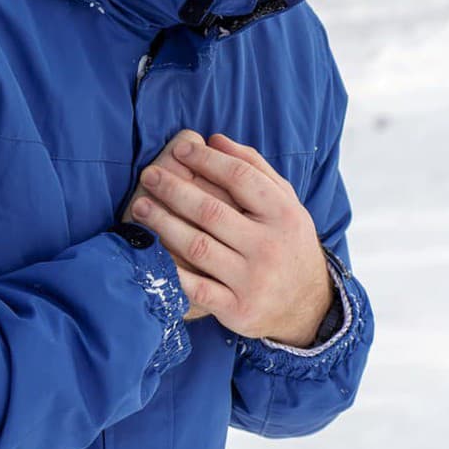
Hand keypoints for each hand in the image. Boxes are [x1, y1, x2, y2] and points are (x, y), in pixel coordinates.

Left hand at [128, 133, 333, 346]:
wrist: (307, 304)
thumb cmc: (287, 242)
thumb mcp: (285, 202)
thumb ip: (255, 168)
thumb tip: (215, 139)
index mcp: (284, 213)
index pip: (240, 177)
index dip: (206, 160)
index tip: (180, 149)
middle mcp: (269, 245)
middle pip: (211, 211)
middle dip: (175, 190)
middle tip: (150, 174)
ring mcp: (252, 279)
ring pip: (198, 247)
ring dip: (163, 224)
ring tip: (141, 206)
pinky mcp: (237, 308)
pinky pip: (195, 288)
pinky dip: (171, 269)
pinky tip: (150, 251)